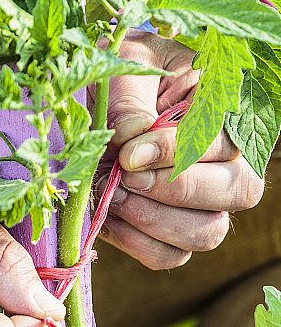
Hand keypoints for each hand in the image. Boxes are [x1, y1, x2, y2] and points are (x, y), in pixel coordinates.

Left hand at [91, 31, 263, 269]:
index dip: (176, 154)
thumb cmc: (116, 74)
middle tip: (124, 176)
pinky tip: (109, 215)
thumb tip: (135, 141)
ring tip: (114, 194)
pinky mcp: (169, 234)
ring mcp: (201, 204)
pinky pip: (168, 257)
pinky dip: (136, 243)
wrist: (88, 102)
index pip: (224, 144)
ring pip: (207, 233)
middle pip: (239, 193)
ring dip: (155, 220)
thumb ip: (129, 102)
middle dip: (174, 189)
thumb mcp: (122, 69)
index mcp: (223, 112)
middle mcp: (226, 162)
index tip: (128, 154)